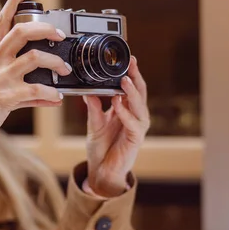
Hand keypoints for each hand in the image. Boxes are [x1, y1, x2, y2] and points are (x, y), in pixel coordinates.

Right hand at [0, 0, 70, 202]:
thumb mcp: (0, 92)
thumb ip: (28, 90)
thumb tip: (54, 95)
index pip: (2, 21)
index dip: (14, 2)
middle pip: (21, 32)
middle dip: (45, 28)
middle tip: (59, 34)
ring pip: (33, 58)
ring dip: (55, 62)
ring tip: (64, 71)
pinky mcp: (4, 97)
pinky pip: (35, 90)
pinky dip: (50, 94)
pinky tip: (57, 98)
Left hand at [83, 57, 149, 197]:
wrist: (101, 171)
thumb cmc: (101, 149)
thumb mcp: (94, 124)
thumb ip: (93, 108)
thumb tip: (88, 91)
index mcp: (126, 110)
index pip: (132, 87)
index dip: (132, 73)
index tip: (128, 58)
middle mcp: (134, 116)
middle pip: (140, 93)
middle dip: (136, 77)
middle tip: (131, 62)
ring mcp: (137, 127)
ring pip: (139, 106)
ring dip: (132, 93)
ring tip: (125, 80)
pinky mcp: (135, 139)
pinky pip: (133, 124)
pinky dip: (126, 113)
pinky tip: (118, 104)